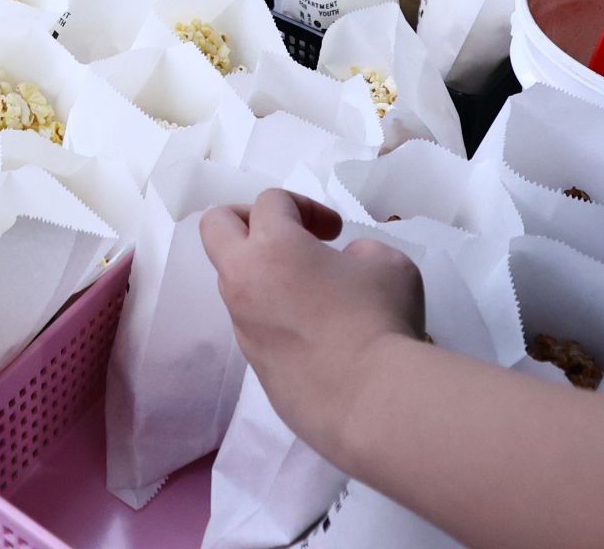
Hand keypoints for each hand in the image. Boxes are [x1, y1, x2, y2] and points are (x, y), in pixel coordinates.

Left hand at [200, 191, 423, 467]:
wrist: (370, 401)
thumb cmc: (379, 320)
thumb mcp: (386, 264)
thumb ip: (359, 252)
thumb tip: (343, 266)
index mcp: (271, 247)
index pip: (270, 202)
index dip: (305, 206)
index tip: (335, 233)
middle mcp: (243, 282)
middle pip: (216, 227)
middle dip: (247, 220)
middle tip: (289, 239)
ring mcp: (243, 327)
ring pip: (233, 282)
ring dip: (264, 276)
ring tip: (314, 295)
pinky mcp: (254, 367)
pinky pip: (254, 326)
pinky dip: (276, 317)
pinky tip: (317, 336)